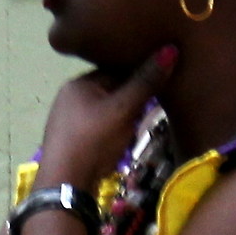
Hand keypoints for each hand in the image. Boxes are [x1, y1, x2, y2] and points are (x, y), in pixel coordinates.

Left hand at [33, 45, 177, 194]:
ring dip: (124, 119)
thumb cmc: (93, 141)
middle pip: (111, 91)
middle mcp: (69, 98)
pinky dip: (112, 134)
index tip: (162, 80)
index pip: (115, 70)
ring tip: (137, 129)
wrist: (65, 186)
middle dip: (132, 100)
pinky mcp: (70, 142)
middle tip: (152, 110)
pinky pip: (98, 130)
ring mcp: (67, 121)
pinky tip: (120, 143)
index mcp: (78, 83)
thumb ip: (146, 82)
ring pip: (106, 112)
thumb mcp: (123, 109)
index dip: (139, 75)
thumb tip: (170, 49)